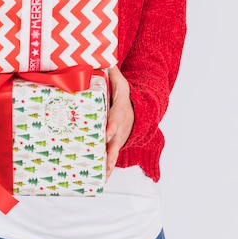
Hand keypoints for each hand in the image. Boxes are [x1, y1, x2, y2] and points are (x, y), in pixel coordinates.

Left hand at [105, 66, 133, 180]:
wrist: (137, 111)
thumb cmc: (123, 95)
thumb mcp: (120, 81)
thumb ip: (111, 71)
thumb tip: (103, 59)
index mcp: (120, 110)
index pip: (116, 117)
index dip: (113, 125)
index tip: (107, 131)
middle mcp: (120, 126)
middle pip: (115, 139)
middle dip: (110, 149)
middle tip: (104, 159)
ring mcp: (118, 138)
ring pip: (113, 152)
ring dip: (108, 164)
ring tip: (102, 175)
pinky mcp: (114, 145)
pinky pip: (110, 158)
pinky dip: (106, 169)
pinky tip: (100, 179)